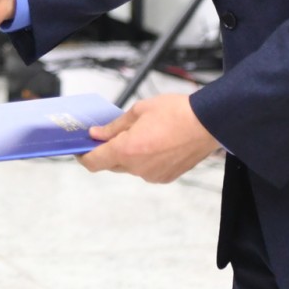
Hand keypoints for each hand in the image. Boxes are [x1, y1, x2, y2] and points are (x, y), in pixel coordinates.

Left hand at [78, 93, 219, 182]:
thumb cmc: (176, 112)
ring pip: (130, 167)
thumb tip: (96, 134)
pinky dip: (144, 159)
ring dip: (128, 154)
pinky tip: (155, 143)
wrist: (208, 123)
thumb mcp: (139, 110)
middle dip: (107, 151)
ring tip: (141, 134)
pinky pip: (146, 170)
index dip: (83, 156)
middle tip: (109, 134)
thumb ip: (114, 126)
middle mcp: (138, 168)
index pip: (95, 162)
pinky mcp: (166, 178)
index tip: (80, 149)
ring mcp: (153, 175)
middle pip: (111, 164)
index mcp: (127, 150)